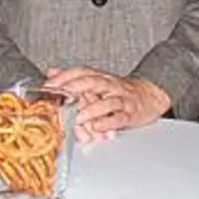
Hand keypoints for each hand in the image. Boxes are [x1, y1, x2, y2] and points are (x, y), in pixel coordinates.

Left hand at [43, 67, 170, 141]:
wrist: (150, 95)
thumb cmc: (120, 91)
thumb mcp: (96, 81)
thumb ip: (73, 78)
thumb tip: (52, 72)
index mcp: (101, 77)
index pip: (81, 72)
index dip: (64, 77)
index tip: (49, 85)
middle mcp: (111, 85)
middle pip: (92, 82)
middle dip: (74, 88)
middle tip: (59, 97)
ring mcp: (122, 99)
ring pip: (106, 102)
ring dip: (90, 110)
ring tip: (76, 117)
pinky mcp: (131, 114)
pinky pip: (119, 117)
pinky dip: (108, 122)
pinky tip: (97, 126)